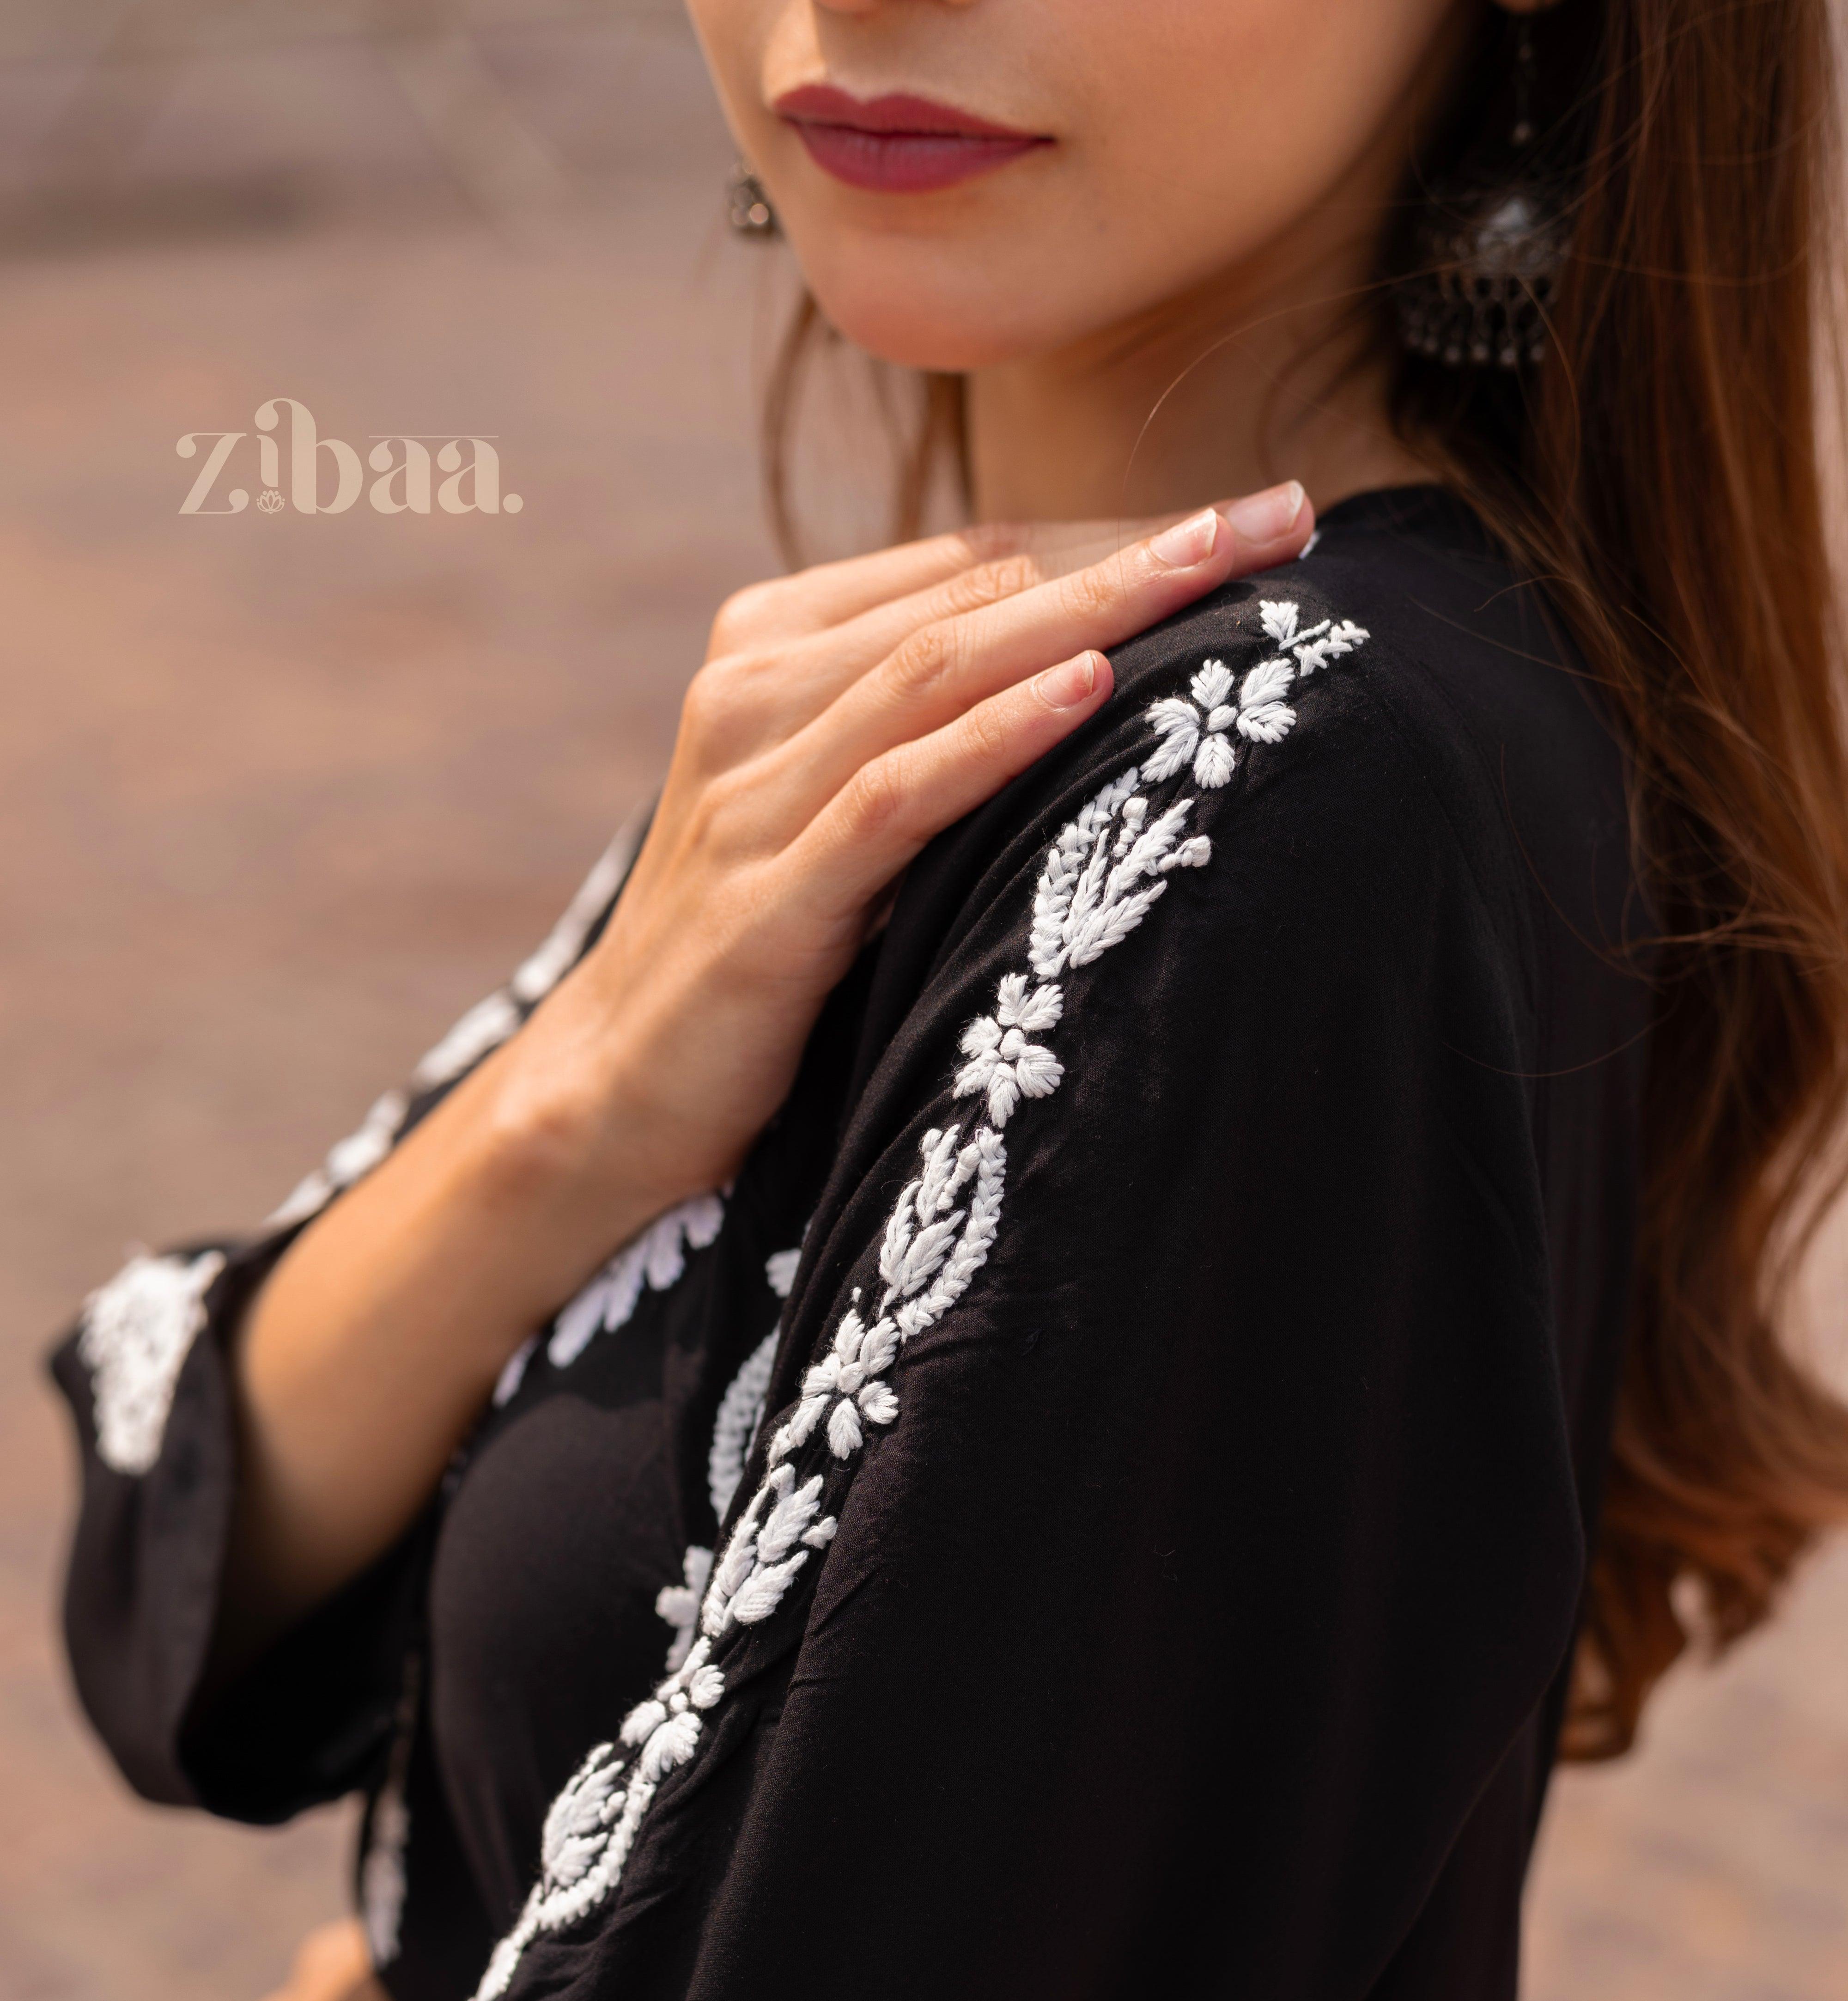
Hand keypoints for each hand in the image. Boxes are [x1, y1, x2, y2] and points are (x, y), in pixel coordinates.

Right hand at [486, 481, 1314, 1269]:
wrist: (610, 1091)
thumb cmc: (753, 949)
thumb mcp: (838, 810)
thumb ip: (921, 728)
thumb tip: (1089, 669)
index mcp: (770, 648)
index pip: (972, 564)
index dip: (1116, 533)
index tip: (1255, 516)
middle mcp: (750, 695)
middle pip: (975, 595)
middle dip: (1138, 551)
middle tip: (1282, 512)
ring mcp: (748, 794)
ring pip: (941, 668)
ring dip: (1095, 611)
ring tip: (1222, 566)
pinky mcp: (763, 901)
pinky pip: (893, 797)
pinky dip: (993, 739)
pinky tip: (1090, 691)